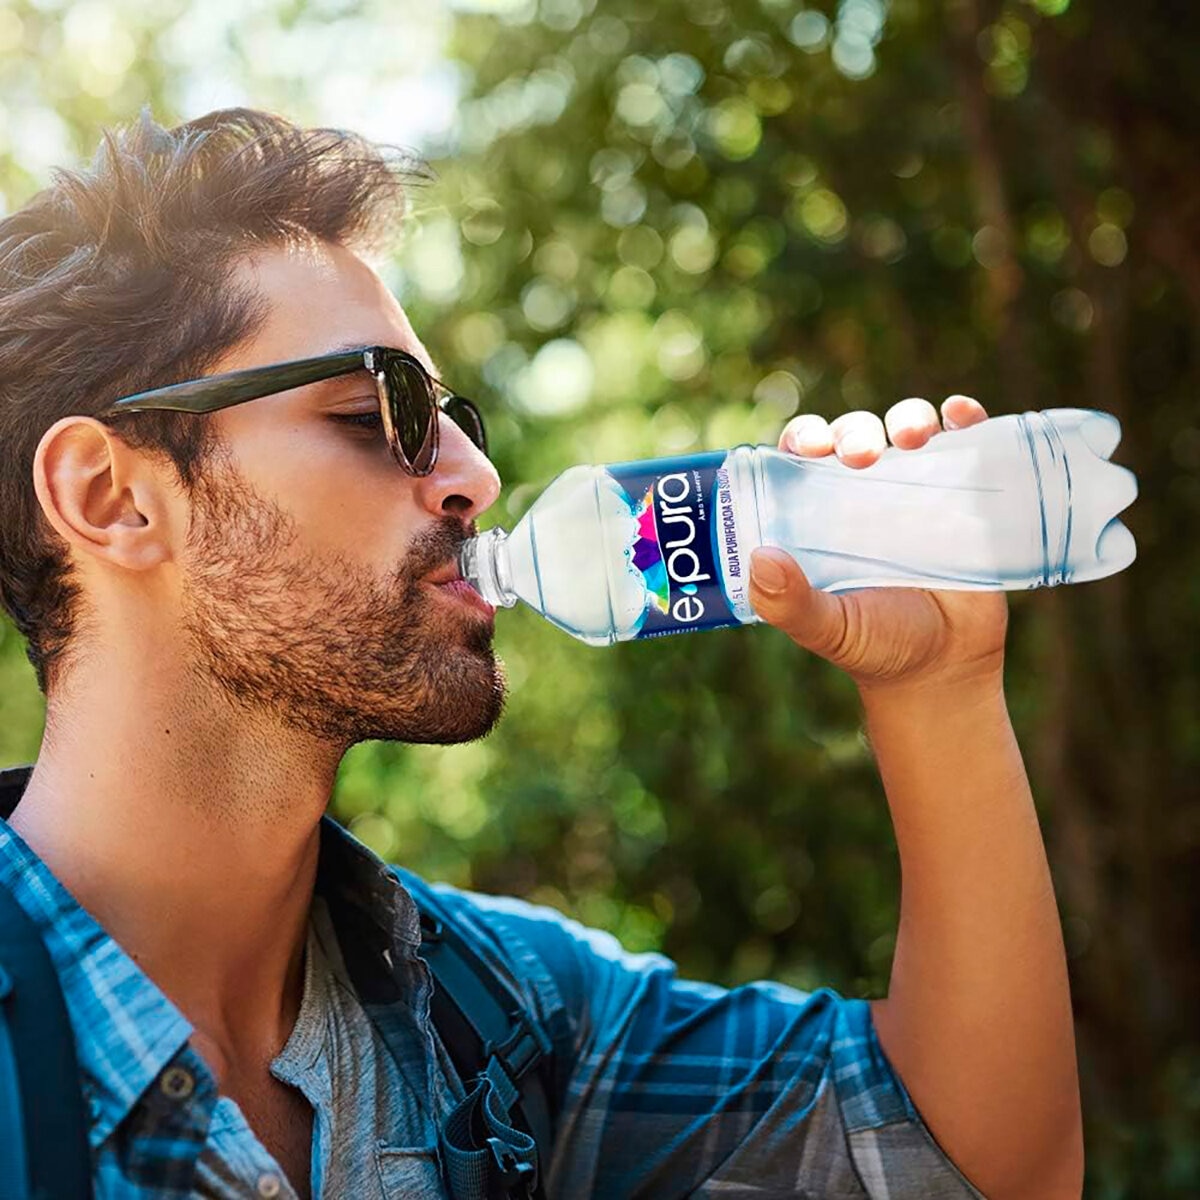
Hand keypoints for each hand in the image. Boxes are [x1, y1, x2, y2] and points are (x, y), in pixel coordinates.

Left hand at [749, 395, 1009, 693]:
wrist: (942, 668)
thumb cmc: (873, 644)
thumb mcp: (826, 628)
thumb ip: (789, 603)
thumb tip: (759, 559)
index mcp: (818, 513)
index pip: (801, 456)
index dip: (802, 438)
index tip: (808, 447)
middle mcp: (863, 492)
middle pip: (854, 435)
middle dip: (855, 431)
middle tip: (860, 455)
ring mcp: (916, 489)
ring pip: (907, 429)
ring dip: (908, 418)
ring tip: (912, 439)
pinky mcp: (965, 494)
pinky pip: (965, 443)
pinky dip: (964, 418)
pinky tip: (960, 416)